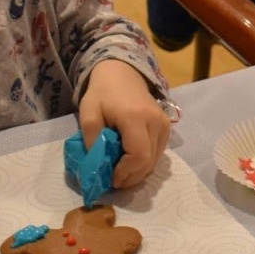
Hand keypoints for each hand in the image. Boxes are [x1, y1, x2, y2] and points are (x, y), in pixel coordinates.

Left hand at [79, 60, 170, 188]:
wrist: (122, 73)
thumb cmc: (102, 93)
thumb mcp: (88, 114)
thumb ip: (92, 141)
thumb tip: (98, 167)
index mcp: (135, 117)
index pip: (139, 155)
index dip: (126, 172)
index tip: (111, 179)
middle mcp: (155, 121)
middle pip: (149, 162)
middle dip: (131, 176)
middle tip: (115, 180)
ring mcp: (164, 124)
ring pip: (155, 160)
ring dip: (138, 171)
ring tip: (121, 171)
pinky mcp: (166, 126)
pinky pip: (158, 152)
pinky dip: (145, 162)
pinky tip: (130, 160)